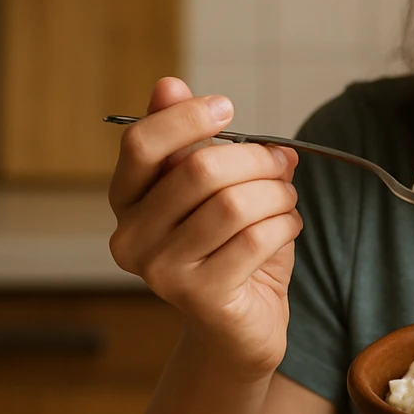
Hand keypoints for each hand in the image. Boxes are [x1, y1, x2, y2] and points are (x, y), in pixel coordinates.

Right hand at [107, 77, 302, 378]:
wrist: (241, 327)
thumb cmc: (228, 248)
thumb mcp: (212, 189)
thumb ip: (192, 141)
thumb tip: (169, 85)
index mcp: (125, 202)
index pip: (143, 145)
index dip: (186, 118)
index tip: (227, 108)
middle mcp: (130, 239)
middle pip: (199, 171)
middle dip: (254, 159)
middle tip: (281, 163)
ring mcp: (162, 273)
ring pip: (234, 204)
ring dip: (276, 193)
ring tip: (286, 199)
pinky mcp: (201, 298)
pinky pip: (257, 239)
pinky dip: (285, 224)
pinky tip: (287, 228)